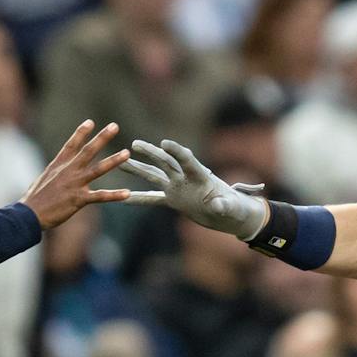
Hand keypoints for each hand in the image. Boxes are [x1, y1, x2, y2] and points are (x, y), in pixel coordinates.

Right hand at [22, 120, 133, 229]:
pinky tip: (127, 193)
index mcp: (58, 165)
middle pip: (88, 150)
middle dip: (102, 138)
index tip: (90, 122)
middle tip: (115, 126)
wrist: (29, 214)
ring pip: (98, 169)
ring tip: (126, 153)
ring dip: (113, 161)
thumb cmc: (34, 199)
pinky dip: (114, 195)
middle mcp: (68, 171)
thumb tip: (59, 170)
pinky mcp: (79, 199)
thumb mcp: (44, 179)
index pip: (71, 144)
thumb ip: (56, 172)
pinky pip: (100, 196)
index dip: (81, 132)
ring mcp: (74, 184)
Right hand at [119, 138, 269, 240]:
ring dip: (139, 169)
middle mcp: (185, 178)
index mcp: (200, 176)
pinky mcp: (173, 199)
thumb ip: (224, 205)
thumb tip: (219, 205)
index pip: (186, 160)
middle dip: (151, 153)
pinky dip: (139, 199)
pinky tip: (123, 198)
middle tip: (135, 144)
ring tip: (122, 161)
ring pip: (155, 175)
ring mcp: (177, 187)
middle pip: (166, 162)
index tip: (164, 143)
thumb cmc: (234, 208)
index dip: (176, 151)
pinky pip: (153, 199)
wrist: (229, 214)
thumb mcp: (231, 208)